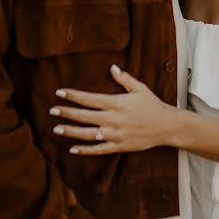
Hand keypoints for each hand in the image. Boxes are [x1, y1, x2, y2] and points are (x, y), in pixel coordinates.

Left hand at [50, 64, 177, 155]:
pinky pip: (98, 149)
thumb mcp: (140, 88)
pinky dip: (85, 150)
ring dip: (70, 131)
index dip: (73, 95)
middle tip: (52, 110)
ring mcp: (115, 134)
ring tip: (56, 128)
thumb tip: (112, 68)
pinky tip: (72, 149)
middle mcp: (113, 119)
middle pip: (84, 116)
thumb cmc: (153, 105)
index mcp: (116, 103)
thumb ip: (124, 79)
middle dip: (66, 113)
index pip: (89, 99)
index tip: (59, 92)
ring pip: (87, 134)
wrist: (167, 126)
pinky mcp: (118, 146)